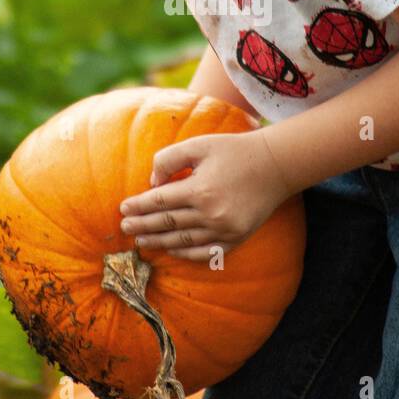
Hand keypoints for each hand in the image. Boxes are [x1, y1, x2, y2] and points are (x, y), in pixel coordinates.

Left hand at [118, 130, 295, 262]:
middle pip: (167, 223)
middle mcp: (210, 213)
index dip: (139, 206)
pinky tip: (171, 250)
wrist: (274, 165)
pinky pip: (206, 252)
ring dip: (159, 242)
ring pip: (183, 240)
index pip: (159, 201)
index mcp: (199, 189)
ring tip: (141, 241)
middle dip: (143, 226)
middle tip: (124, 228)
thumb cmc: (234, 150)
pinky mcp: (236, 238)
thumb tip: (152, 183)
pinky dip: (186, 253)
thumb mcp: (199, 144)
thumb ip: (170, 159)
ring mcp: (224, 230)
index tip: (123, 208)